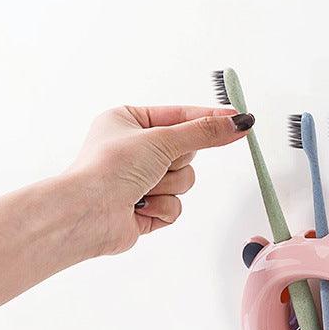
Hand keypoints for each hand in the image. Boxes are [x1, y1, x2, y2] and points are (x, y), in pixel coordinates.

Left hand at [69, 105, 253, 254]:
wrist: (89, 212)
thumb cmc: (109, 168)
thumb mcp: (162, 140)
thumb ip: (203, 133)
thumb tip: (237, 124)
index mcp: (129, 121)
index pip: (180, 116)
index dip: (209, 119)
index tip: (238, 119)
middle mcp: (135, 149)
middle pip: (186, 153)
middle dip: (176, 162)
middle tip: (158, 163)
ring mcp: (141, 179)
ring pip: (184, 180)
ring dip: (169, 186)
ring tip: (143, 188)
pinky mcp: (147, 207)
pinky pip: (176, 205)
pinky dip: (162, 207)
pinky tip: (140, 207)